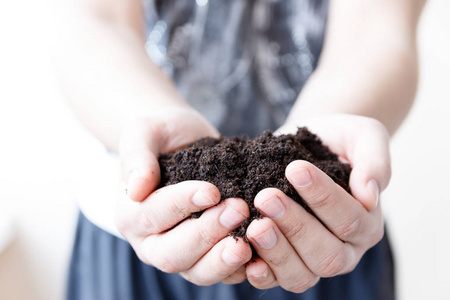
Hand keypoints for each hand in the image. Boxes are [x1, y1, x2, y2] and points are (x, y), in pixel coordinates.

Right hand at [115, 107, 251, 284]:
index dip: (181, 205)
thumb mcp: (144, 133)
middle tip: (238, 209)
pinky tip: (261, 254)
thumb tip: (136, 189)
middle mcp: (151, 242)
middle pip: (172, 254)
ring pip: (198, 272)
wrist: (184, 140)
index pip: (151, 216)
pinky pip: (223, 274)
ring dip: (224, 259)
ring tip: (248, 240)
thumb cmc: (162, 135)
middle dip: (207, 234)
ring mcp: (182, 253)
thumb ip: (136, 157)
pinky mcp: (209, 256)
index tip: (211, 190)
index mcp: (131, 214)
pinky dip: (242, 268)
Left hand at [244, 114, 390, 291]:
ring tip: (255, 224)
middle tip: (266, 197)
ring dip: (276, 251)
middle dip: (295, 226)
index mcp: (367, 224)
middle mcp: (345, 250)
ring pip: (301, 275)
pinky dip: (260, 273)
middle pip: (327, 255)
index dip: (323, 197)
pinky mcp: (284, 264)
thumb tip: (370, 195)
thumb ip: (375, 163)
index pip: (350, 220)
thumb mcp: (363, 137)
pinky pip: (274, 281)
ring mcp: (313, 262)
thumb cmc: (338, 141)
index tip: (295, 169)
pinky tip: (243, 253)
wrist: (306, 148)